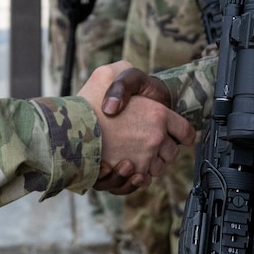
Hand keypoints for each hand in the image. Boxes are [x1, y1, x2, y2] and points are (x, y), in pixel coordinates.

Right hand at [77, 60, 189, 191]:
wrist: (67, 128)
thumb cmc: (87, 101)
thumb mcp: (109, 72)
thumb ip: (125, 72)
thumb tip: (132, 75)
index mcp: (158, 114)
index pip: (185, 130)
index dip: (183, 133)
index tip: (180, 135)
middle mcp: (155, 138)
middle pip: (172, 152)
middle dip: (163, 149)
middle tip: (148, 142)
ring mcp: (144, 158)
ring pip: (158, 168)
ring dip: (150, 163)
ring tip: (134, 154)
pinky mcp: (129, 174)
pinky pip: (142, 181)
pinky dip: (138, 178)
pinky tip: (128, 167)